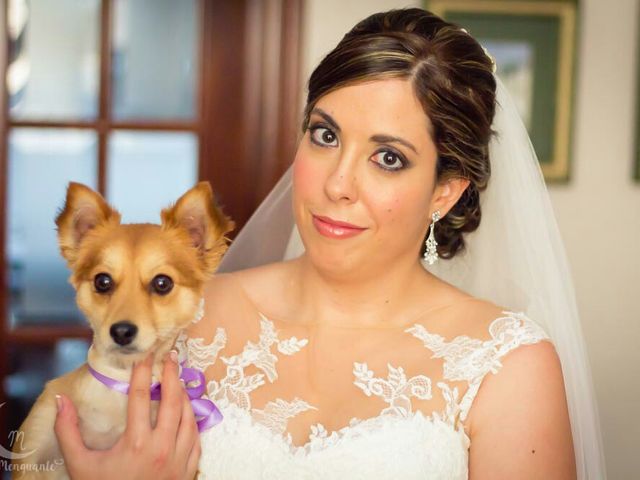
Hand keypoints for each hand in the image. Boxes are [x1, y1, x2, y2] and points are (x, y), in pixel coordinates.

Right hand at [54, 353, 200, 479]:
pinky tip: (188, 409)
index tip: (144, 355)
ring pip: (189, 416)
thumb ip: (69, 432)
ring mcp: (179, 458)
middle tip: (170, 357)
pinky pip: (196, 436)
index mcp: (136, 443)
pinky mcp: (188, 469)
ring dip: (185, 394)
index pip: (141, 397)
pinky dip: (193, 419)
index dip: (142, 373)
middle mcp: (162, 448)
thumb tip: (62, 401)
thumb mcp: (80, 466)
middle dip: (171, 375)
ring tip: (179, 378)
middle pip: (172, 400)